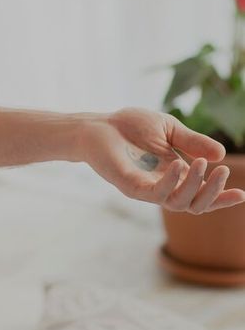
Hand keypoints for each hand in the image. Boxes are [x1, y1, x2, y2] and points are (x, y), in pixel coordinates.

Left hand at [80, 108, 244, 212]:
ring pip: (178, 203)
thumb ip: (193, 142)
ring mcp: (146, 189)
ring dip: (195, 186)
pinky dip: (170, 182)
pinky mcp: (130, 186)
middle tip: (223, 173)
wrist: (98, 124)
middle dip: (213, 193)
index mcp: (174, 176)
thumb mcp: (169, 130)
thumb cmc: (130, 127)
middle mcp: (162, 187)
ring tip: (203, 165)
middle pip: (194, 205)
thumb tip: (222, 154)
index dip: (221, 197)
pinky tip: (180, 165)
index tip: (242, 194)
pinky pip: (155, 193)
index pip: (201, 195)